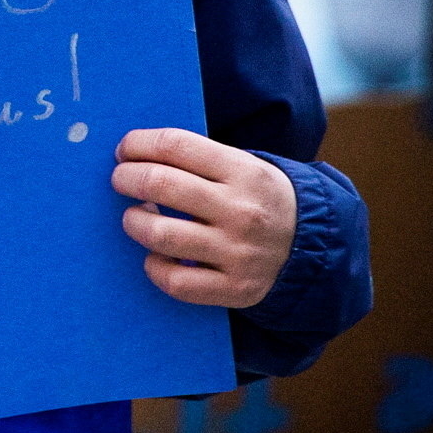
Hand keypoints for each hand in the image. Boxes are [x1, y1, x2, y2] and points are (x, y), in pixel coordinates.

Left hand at [113, 128, 296, 308]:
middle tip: (120, 180)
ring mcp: (238, 253)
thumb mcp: (244, 166)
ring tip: (135, 217)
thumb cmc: (260, 199)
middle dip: (126, 178)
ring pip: (161, 235)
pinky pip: (176, 282)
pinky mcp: (235, 289)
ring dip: (134, 222)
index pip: (175, 145)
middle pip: (160, 184)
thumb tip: (134, 153)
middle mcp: (241, 211)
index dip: (138, 144)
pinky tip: (156, 256)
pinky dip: (155, 267)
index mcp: (243, 172)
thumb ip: (198, 159)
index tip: (125, 150)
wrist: (312, 247)